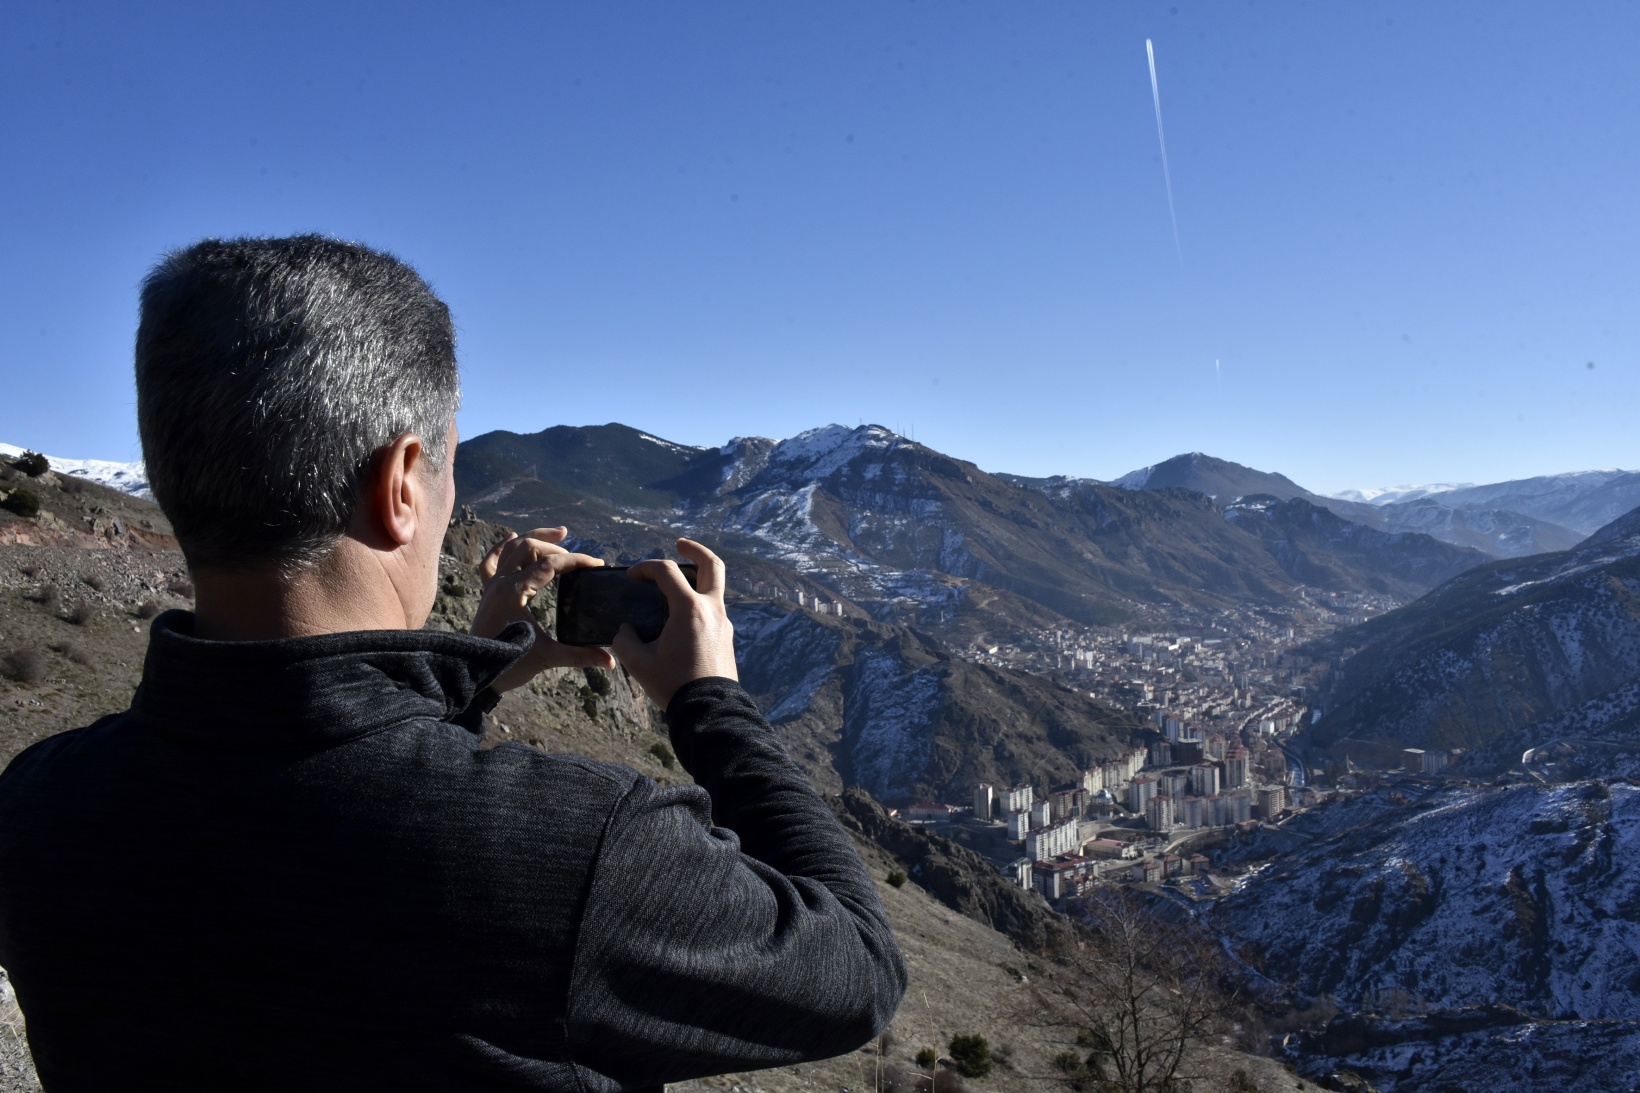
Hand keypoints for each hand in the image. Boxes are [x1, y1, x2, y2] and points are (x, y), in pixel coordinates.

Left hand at [472, 526, 614, 691]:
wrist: (472, 675)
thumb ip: (580, 655)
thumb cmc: (507, 665)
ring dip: (535, 540)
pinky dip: (501, 547)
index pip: (550, 564)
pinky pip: (490, 562)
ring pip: (512, 549)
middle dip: (557, 546)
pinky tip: (511, 537)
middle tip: (579, 559)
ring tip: (560, 535)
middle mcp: (500, 583)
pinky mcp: (487, 594)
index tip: (596, 564)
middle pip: (529, 547)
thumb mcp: (547, 657)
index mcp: (514, 591)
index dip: (576, 561)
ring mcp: (491, 587)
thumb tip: (610, 660)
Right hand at [611, 538, 737, 707]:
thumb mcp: (638, 663)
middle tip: (680, 544)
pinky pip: (714, 609)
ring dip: (697, 579)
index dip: (645, 567)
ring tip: (676, 585)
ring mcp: (724, 623)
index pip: (667, 571)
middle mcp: (712, 610)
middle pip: (712, 565)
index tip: (632, 576)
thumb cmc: (673, 685)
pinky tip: (681, 617)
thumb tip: (626, 630)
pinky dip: (699, 602)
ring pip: (715, 588)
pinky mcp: (727, 637)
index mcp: (690, 609)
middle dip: (695, 550)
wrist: (709, 711)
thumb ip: (625, 640)